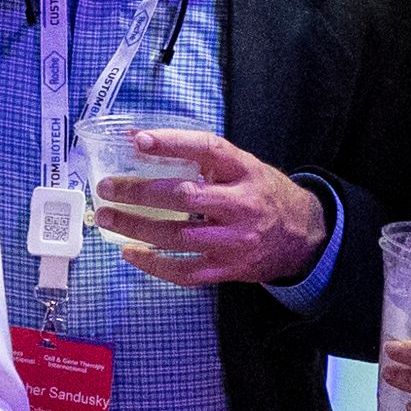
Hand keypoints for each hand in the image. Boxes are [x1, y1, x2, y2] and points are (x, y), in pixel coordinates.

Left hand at [104, 130, 329, 288]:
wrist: (303, 237)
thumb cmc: (263, 194)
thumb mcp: (244, 167)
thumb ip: (202, 157)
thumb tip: (139, 140)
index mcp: (246, 171)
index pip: (208, 149)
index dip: (172, 143)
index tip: (138, 139)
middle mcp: (243, 205)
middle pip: (185, 197)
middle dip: (140, 192)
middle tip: (107, 188)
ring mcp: (236, 241)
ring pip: (177, 237)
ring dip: (136, 228)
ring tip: (107, 217)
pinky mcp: (230, 269)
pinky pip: (185, 271)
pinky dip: (154, 264)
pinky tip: (131, 253)